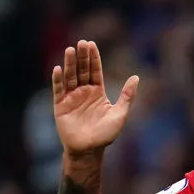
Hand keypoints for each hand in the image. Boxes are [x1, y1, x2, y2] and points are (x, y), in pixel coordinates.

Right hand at [51, 40, 137, 156]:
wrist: (89, 151)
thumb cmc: (105, 135)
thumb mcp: (120, 114)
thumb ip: (127, 96)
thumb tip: (136, 77)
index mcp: (97, 92)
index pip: (94, 70)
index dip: (93, 58)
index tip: (91, 44)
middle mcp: (83, 92)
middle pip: (82, 70)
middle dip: (82, 57)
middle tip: (81, 42)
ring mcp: (71, 98)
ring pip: (70, 77)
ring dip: (70, 64)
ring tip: (70, 50)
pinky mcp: (60, 106)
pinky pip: (58, 90)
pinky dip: (57, 80)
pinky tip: (58, 68)